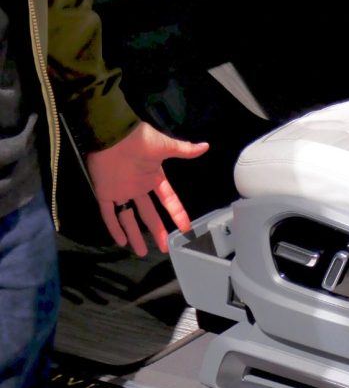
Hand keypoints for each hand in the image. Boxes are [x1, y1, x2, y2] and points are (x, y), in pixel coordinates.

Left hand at [86, 122, 208, 255]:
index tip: (185, 228)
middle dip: (157, 231)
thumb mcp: (165, 146)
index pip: (168, 200)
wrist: (113, 134)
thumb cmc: (140, 140)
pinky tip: (120, 241)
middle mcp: (139, 188)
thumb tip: (205, 146)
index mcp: (153, 178)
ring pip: (129, 218)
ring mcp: (122, 191)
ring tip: (141, 252)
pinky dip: (114, 227)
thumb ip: (184, 150)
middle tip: (164, 248)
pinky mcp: (104, 192)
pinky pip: (108, 213)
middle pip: (149, 214)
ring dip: (134, 235)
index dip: (177, 213)